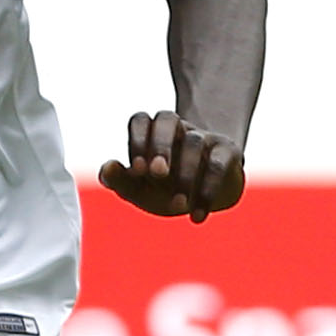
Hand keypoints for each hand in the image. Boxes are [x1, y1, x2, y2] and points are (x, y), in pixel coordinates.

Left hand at [99, 109, 246, 223]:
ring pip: (193, 143)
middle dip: (160, 145)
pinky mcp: (228, 151)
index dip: (137, 141)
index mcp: (151, 133)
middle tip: (158, 173)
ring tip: (178, 206)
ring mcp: (204, 137)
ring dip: (184, 176)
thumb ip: (119, 180)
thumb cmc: (163, 189)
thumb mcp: (139, 189)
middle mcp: (177, 129)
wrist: (203, 197)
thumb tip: (107, 168)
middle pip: (167, 118)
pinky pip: (218, 164)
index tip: (137, 170)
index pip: (140, 121)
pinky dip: (207, 191)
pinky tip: (197, 216)